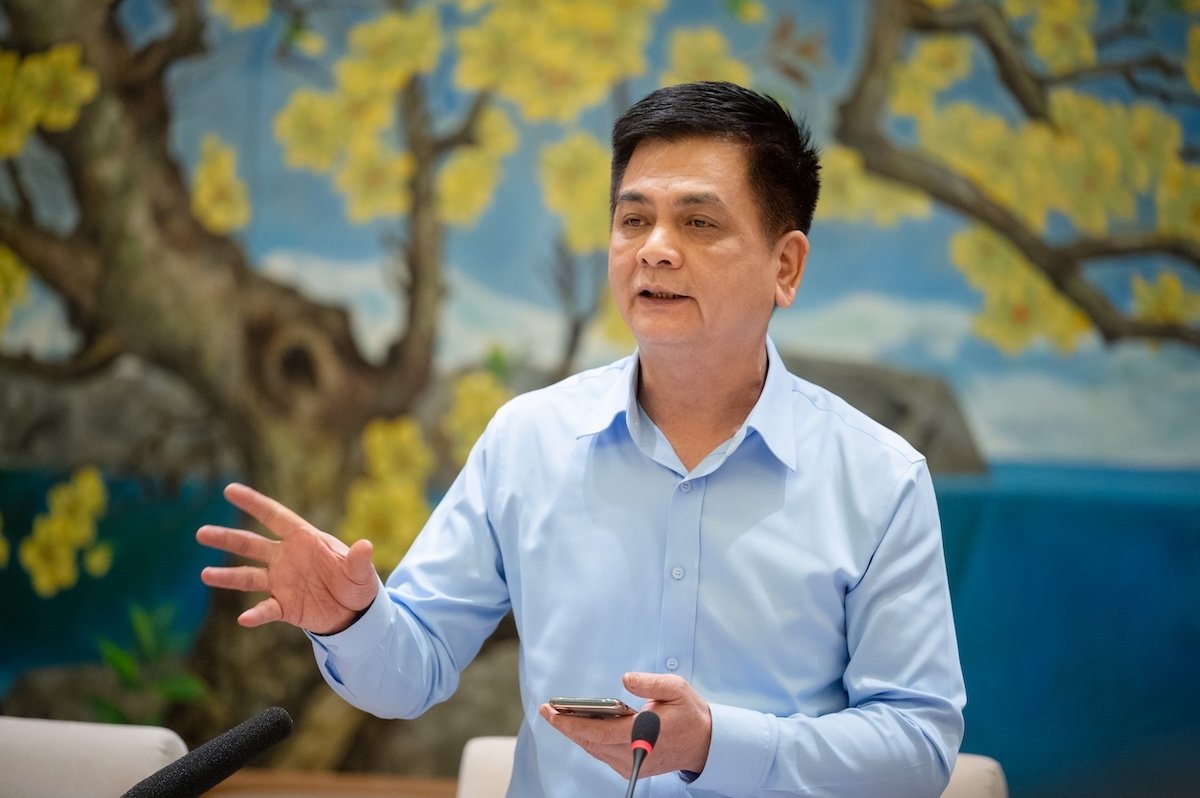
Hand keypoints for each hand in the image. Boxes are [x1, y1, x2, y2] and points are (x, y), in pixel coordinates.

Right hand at [196, 482, 377, 634]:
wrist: (354, 613)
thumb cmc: (357, 583)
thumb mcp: (361, 572)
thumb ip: (359, 560)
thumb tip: (365, 546)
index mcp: (305, 540)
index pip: (275, 517)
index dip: (254, 503)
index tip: (230, 490)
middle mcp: (286, 558)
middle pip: (251, 545)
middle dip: (227, 539)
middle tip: (201, 533)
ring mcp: (282, 581)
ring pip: (249, 575)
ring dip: (228, 576)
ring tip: (206, 574)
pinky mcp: (283, 606)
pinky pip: (265, 608)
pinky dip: (256, 614)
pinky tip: (244, 619)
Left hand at [539, 672, 711, 778]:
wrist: (705, 743)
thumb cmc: (690, 713)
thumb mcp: (675, 688)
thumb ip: (650, 682)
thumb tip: (625, 679)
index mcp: (642, 734)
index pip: (597, 732)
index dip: (571, 723)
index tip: (553, 711)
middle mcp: (634, 754)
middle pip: (590, 743)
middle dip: (566, 726)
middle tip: (547, 709)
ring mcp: (632, 764)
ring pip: (594, 750)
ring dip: (576, 733)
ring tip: (560, 714)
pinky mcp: (633, 767)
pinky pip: (603, 754)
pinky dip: (589, 739)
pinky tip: (581, 725)